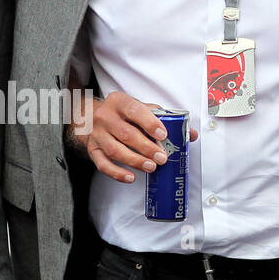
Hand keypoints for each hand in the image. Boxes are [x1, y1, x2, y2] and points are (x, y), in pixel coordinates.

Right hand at [71, 92, 199, 182]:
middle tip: (162, 158)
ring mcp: (97, 134)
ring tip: (151, 167)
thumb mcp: (138, 107)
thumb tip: (190, 134)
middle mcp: (105, 117)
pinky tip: (130, 177)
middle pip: (126, 134)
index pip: (135, 110)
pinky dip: (116, 173)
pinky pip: (102, 164)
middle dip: (146, 148)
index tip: (163, 135)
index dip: (150, 123)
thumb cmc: (120, 112)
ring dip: (135, 161)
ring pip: (115, 150)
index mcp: (119, 102)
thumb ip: (163, 118)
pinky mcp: (92, 149)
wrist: (88, 115)